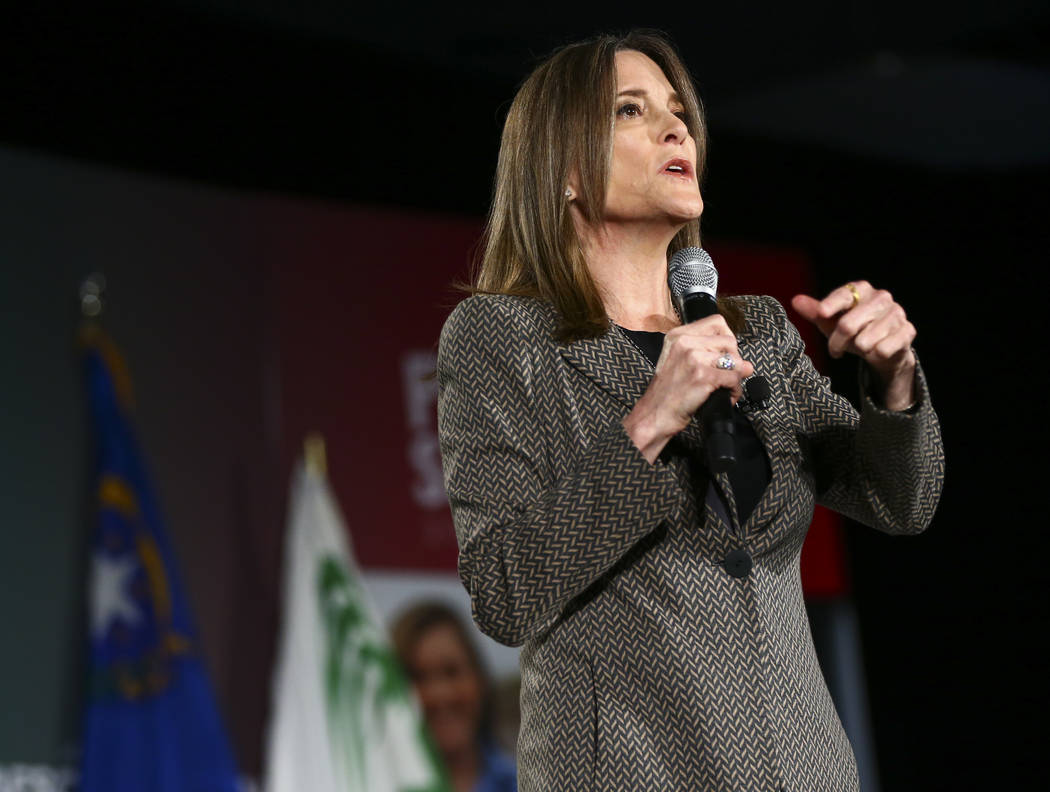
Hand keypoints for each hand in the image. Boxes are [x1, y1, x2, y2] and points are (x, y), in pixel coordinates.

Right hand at [623, 315, 754, 462]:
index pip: (717, 322)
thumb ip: (709, 355)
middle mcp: (685, 342)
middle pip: (730, 341)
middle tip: (724, 375)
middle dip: (733, 360)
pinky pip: (734, 378)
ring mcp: (693, 358)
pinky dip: (734, 391)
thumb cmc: (667, 392)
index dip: (726, 339)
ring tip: (725, 388)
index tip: (723, 354)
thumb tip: (746, 364)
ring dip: (736, 377)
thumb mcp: (680, 362)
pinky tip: (725, 396)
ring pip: (735, 360)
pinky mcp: (702, 375)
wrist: (654, 415)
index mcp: (677, 335)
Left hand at [791, 281, 916, 409]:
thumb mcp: (830, 322)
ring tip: (858, 348)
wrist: (883, 348)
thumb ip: (815, 312)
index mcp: (862, 290)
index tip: (821, 312)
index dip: (831, 304)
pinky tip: (875, 352)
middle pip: (849, 323)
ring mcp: (897, 314)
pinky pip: (883, 349)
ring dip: (857, 350)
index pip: (845, 294)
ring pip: (865, 340)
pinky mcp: (907, 331)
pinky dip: (874, 355)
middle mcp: (881, 298)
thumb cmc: (854, 330)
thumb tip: (795, 301)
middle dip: (837, 341)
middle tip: (834, 350)